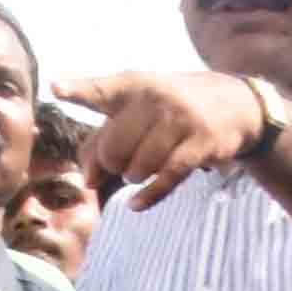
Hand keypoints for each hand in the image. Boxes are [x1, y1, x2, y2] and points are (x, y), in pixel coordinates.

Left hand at [55, 64, 272, 208]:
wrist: (235, 105)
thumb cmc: (173, 110)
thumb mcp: (140, 110)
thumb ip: (105, 137)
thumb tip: (86, 180)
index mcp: (135, 85)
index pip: (102, 90)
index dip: (79, 91)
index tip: (56, 89)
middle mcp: (156, 99)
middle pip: (113, 150)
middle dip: (113, 165)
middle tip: (124, 161)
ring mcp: (180, 121)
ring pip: (137, 169)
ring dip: (134, 177)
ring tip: (144, 166)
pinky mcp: (199, 145)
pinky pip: (164, 180)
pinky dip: (147, 197)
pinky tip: (135, 205)